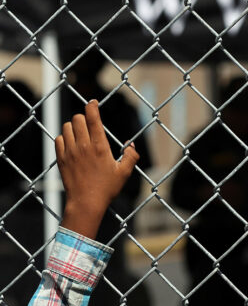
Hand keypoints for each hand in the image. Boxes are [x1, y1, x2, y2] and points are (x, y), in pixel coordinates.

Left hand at [55, 100, 139, 238]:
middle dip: (84, 117)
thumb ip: (131, 157)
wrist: (85, 203)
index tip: (93, 102)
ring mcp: (70, 152)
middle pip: (78, 119)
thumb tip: (131, 145)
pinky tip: (71, 144)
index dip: (92, 106)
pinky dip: (64, 137)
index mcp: (99, 146)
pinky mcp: (61, 159)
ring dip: (74, 126)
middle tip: (89, 124)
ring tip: (81, 134)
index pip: (93, 118)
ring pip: (67, 127)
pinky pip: (58, 139)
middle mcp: (83, 146)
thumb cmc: (106, 189)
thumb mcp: (124, 173)